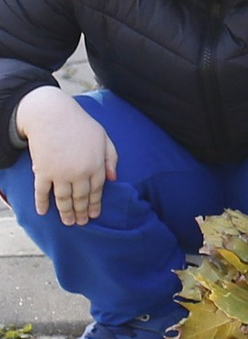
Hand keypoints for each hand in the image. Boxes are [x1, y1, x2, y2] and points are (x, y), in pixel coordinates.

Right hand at [19, 88, 113, 224]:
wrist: (53, 116)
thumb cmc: (81, 125)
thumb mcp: (104, 138)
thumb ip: (111, 158)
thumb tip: (114, 179)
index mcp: (96, 163)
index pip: (97, 190)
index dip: (95, 204)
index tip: (94, 215)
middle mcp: (79, 171)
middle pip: (80, 197)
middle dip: (81, 212)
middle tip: (81, 223)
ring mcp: (60, 173)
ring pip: (63, 199)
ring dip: (65, 212)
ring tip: (68, 222)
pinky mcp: (43, 171)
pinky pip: (42, 192)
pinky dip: (42, 203)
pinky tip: (44, 212)